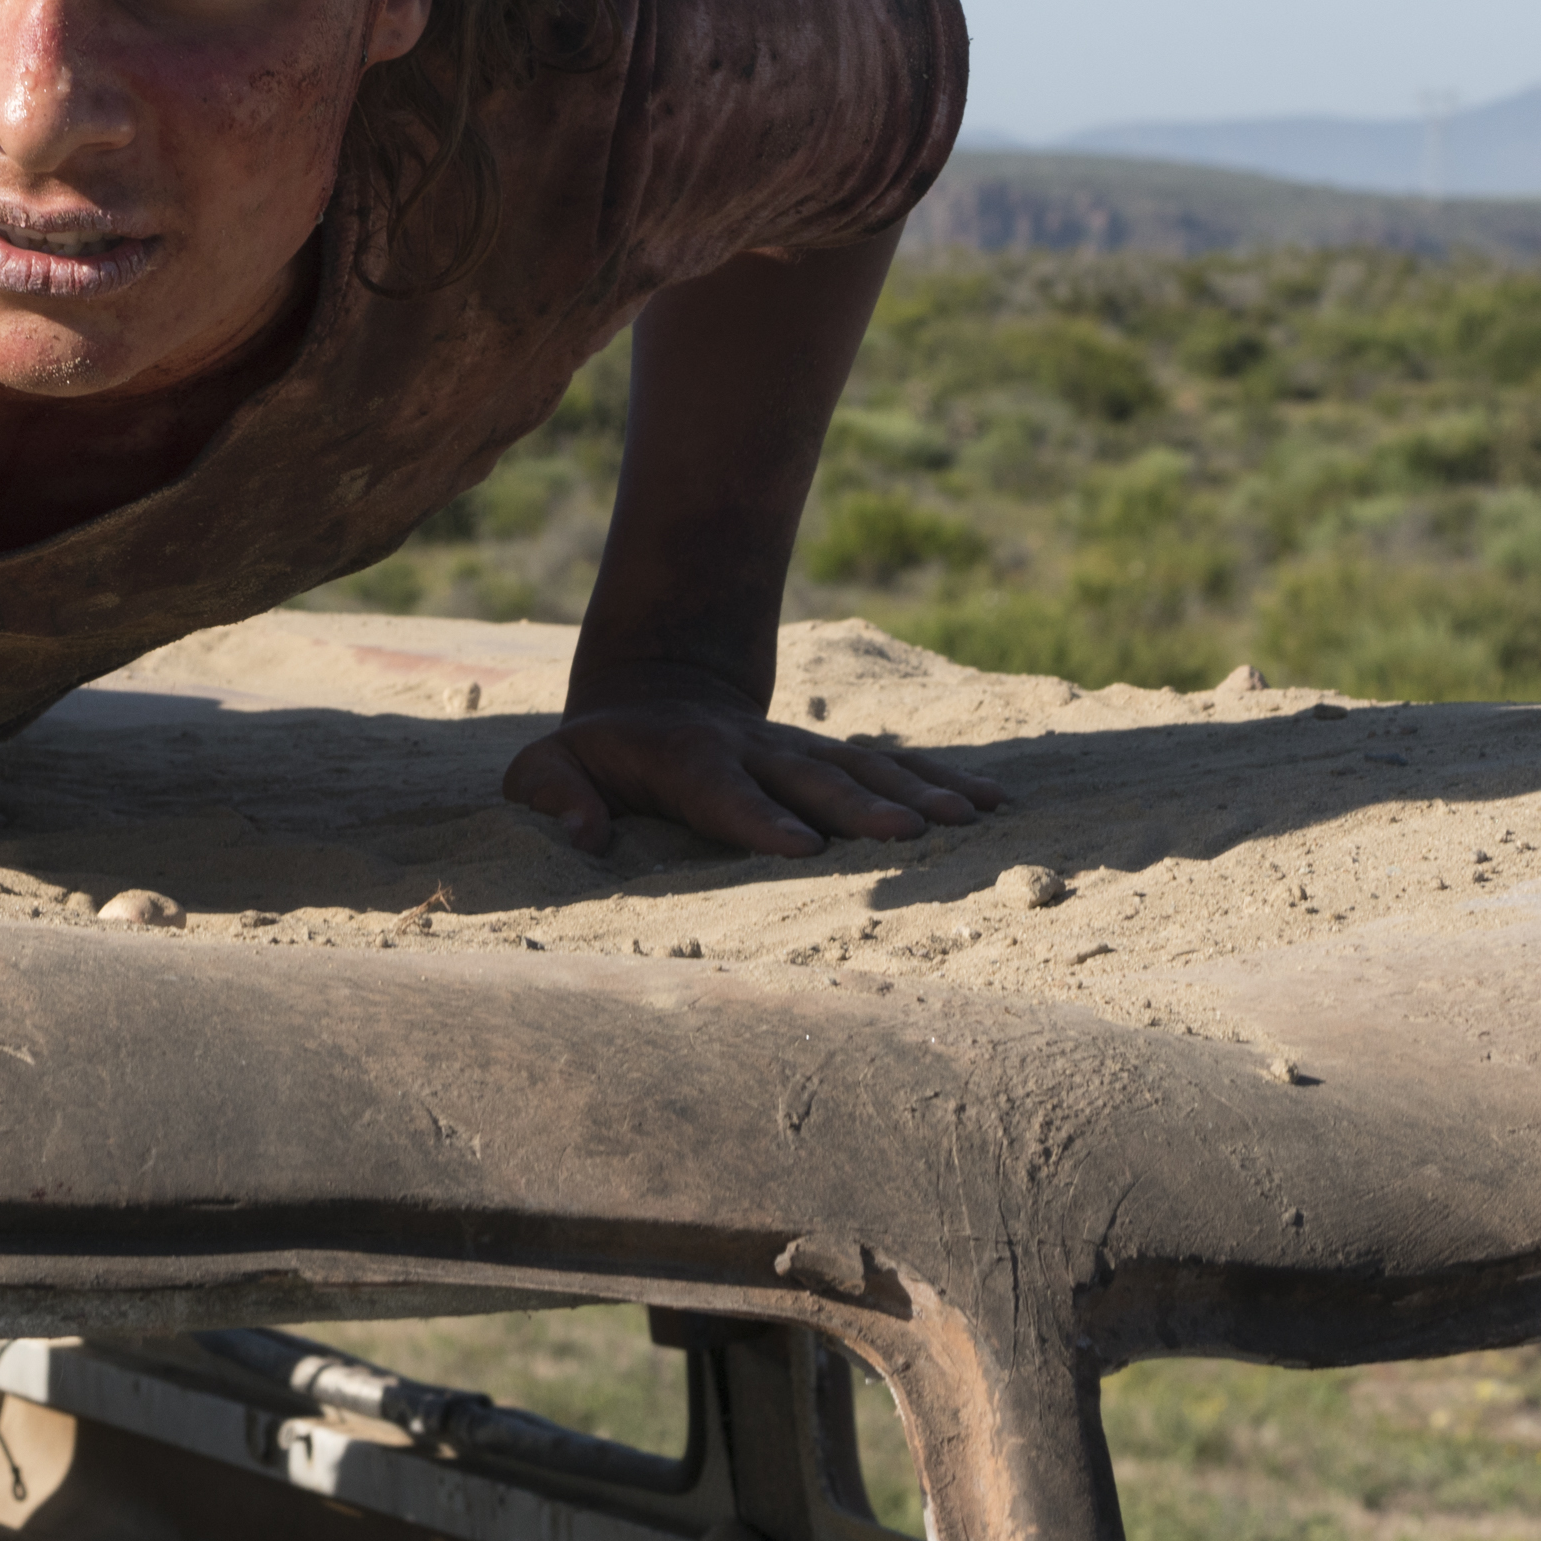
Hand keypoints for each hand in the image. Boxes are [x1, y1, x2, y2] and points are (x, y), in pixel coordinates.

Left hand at [503, 694, 1006, 858]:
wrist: (653, 692)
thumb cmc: (590, 756)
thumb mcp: (545, 768)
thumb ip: (554, 797)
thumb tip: (583, 837)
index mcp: (682, 757)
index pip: (720, 790)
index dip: (757, 818)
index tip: (800, 848)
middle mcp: (752, 749)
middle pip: (809, 779)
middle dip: (859, 807)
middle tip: (906, 837)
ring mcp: (799, 749)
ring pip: (864, 767)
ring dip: (917, 792)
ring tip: (969, 820)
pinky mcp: (833, 756)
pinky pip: (896, 763)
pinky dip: (944, 780)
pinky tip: (995, 803)